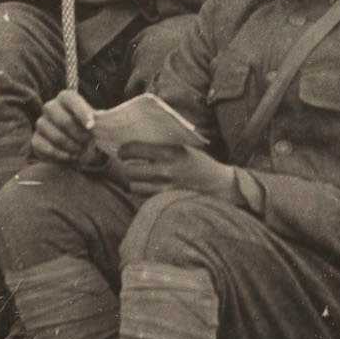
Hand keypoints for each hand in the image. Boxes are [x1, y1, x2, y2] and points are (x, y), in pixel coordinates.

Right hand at [30, 89, 99, 165]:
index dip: (82, 112)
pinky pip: (46, 148)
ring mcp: (41, 123)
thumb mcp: (96, 122)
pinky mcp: (35, 140)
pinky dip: (61, 155)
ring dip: (71, 146)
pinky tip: (70, 157)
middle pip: (63, 120)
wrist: (77, 146)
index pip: (71, 99)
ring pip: (55, 136)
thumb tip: (101, 120)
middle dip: (78, 134)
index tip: (91, 126)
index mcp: (65, 98)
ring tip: (81, 151)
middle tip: (87, 142)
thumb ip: (98, 119)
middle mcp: (50, 107)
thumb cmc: (87, 130)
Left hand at [113, 142, 235, 201]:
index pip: (135, 150)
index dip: (124, 150)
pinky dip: (142, 191)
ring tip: (137, 176)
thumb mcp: (183, 146)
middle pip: (130, 170)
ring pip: (134, 186)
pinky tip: (147, 185)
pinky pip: (143, 196)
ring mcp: (165, 188)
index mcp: (170, 152)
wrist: (217, 183)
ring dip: (133, 180)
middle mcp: (166, 170)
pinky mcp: (166, 200)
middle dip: (125, 166)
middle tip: (127, 163)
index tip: (122, 151)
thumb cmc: (198, 162)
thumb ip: (162, 144)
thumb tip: (137, 138)